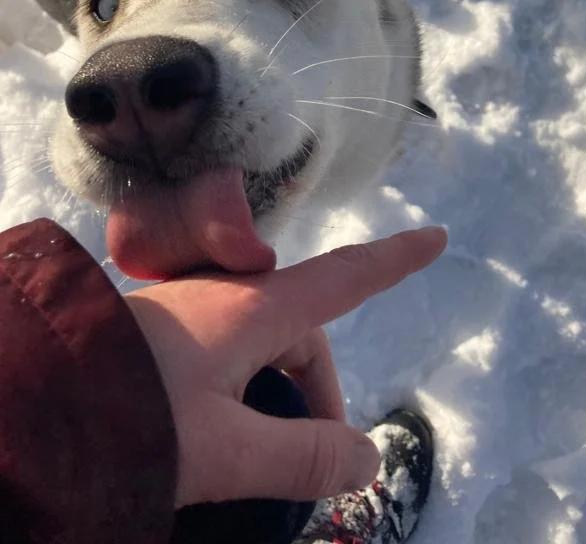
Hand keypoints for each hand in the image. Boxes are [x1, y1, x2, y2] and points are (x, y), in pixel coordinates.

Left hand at [125, 226, 446, 507]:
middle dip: (318, 391)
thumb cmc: (132, 417)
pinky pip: (224, 354)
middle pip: (301, 331)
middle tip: (313, 460)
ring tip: (257, 459)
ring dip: (276, 397)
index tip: (434, 236)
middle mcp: (225, 299)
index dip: (394, 260)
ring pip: (259, 345)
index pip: (345, 276)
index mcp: (252, 310)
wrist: (30, 399)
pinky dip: (240, 392)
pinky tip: (215, 434)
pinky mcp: (160, 335)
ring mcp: (189, 313)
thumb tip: (366, 456)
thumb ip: (300, 456)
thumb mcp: (224, 450)